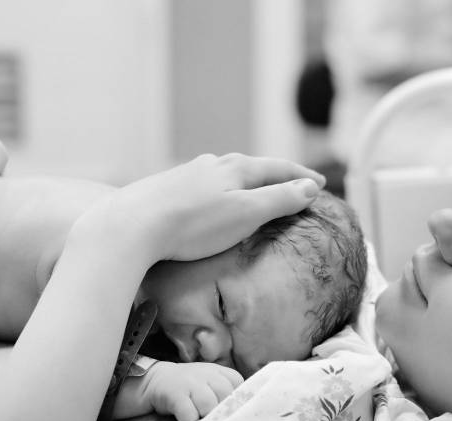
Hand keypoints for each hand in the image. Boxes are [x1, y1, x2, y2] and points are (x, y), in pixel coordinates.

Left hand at [73, 153, 324, 266]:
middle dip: (276, 176)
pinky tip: (215, 201)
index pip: (279, 169)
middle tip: (294, 186)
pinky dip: (224, 192)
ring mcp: (188, 175)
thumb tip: (310, 187)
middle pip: (254, 167)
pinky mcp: (168, 189)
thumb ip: (280, 199)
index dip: (302, 178)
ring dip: (248, 183)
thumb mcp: (246, 214)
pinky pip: (207, 186)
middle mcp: (213, 164)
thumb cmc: (193, 224)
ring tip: (257, 192)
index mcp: (236, 168)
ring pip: (227, 175)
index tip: (320, 185)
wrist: (131, 225)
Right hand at [142, 361, 243, 420]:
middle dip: (222, 412)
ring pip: (209, 405)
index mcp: (220, 372)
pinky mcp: (175, 394)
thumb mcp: (211, 383)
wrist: (155, 380)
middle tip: (215, 419)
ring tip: (200, 419)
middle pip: (226, 396)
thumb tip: (247, 412)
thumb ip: (228, 393)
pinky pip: (189, 413)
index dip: (236, 402)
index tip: (230, 411)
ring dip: (205, 417)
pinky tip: (185, 419)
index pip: (239, 386)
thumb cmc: (191, 387)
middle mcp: (207, 374)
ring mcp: (191, 382)